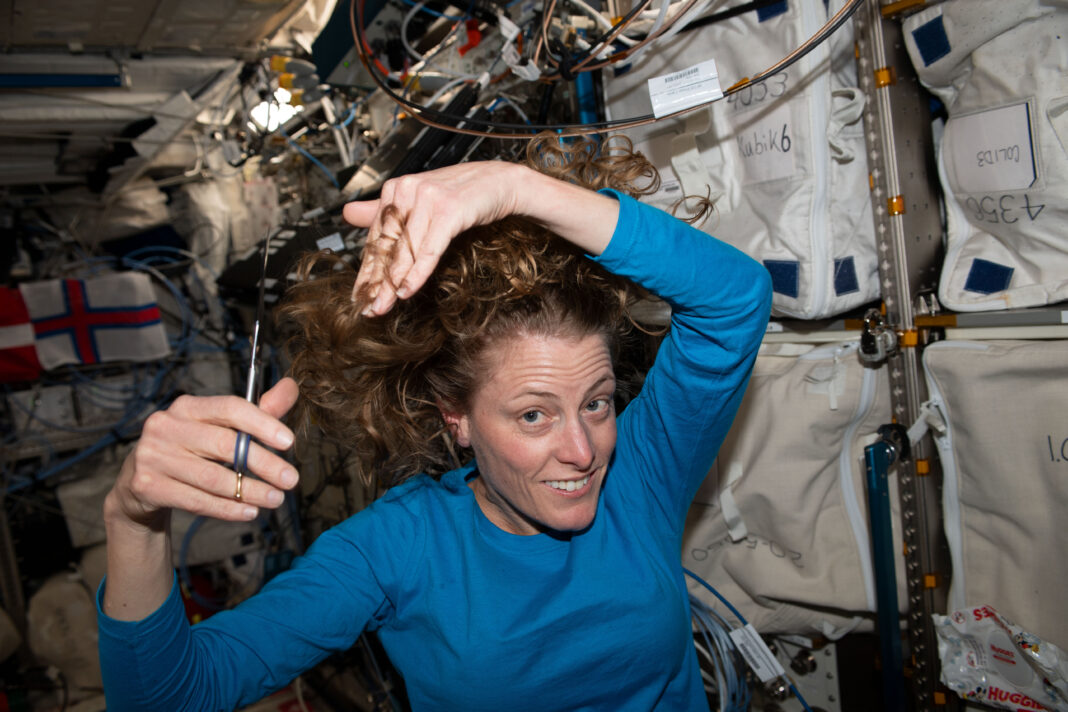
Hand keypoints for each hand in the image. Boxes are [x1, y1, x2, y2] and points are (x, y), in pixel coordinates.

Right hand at [107, 378, 300, 529]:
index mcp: (187, 407)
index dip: (262, 423)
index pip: (230, 408)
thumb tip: (291, 387)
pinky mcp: (147, 486)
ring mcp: (154, 456)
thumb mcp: (221, 427)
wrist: (138, 483)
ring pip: (213, 478)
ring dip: (250, 491)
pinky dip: (228, 508)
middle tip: (291, 480)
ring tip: (276, 499)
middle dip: (264, 464)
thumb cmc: (191, 449)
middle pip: (225, 445)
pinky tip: (250, 512)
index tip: (289, 441)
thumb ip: (258, 411)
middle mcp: (166, 427)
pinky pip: (197, 500)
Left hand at [343, 161, 525, 315]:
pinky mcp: (449, 210)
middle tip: (367, 307)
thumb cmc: (462, 195)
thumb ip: (384, 210)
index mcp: (396, 189)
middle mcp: (408, 190)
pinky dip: (417, 272)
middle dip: (376, 281)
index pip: (376, 236)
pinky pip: (429, 248)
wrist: (502, 183)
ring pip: (405, 249)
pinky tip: (407, 290)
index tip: (360, 294)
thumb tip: (347, 214)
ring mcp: (428, 198)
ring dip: (393, 282)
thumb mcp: (420, 202)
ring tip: (383, 306)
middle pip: (387, 244)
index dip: (367, 269)